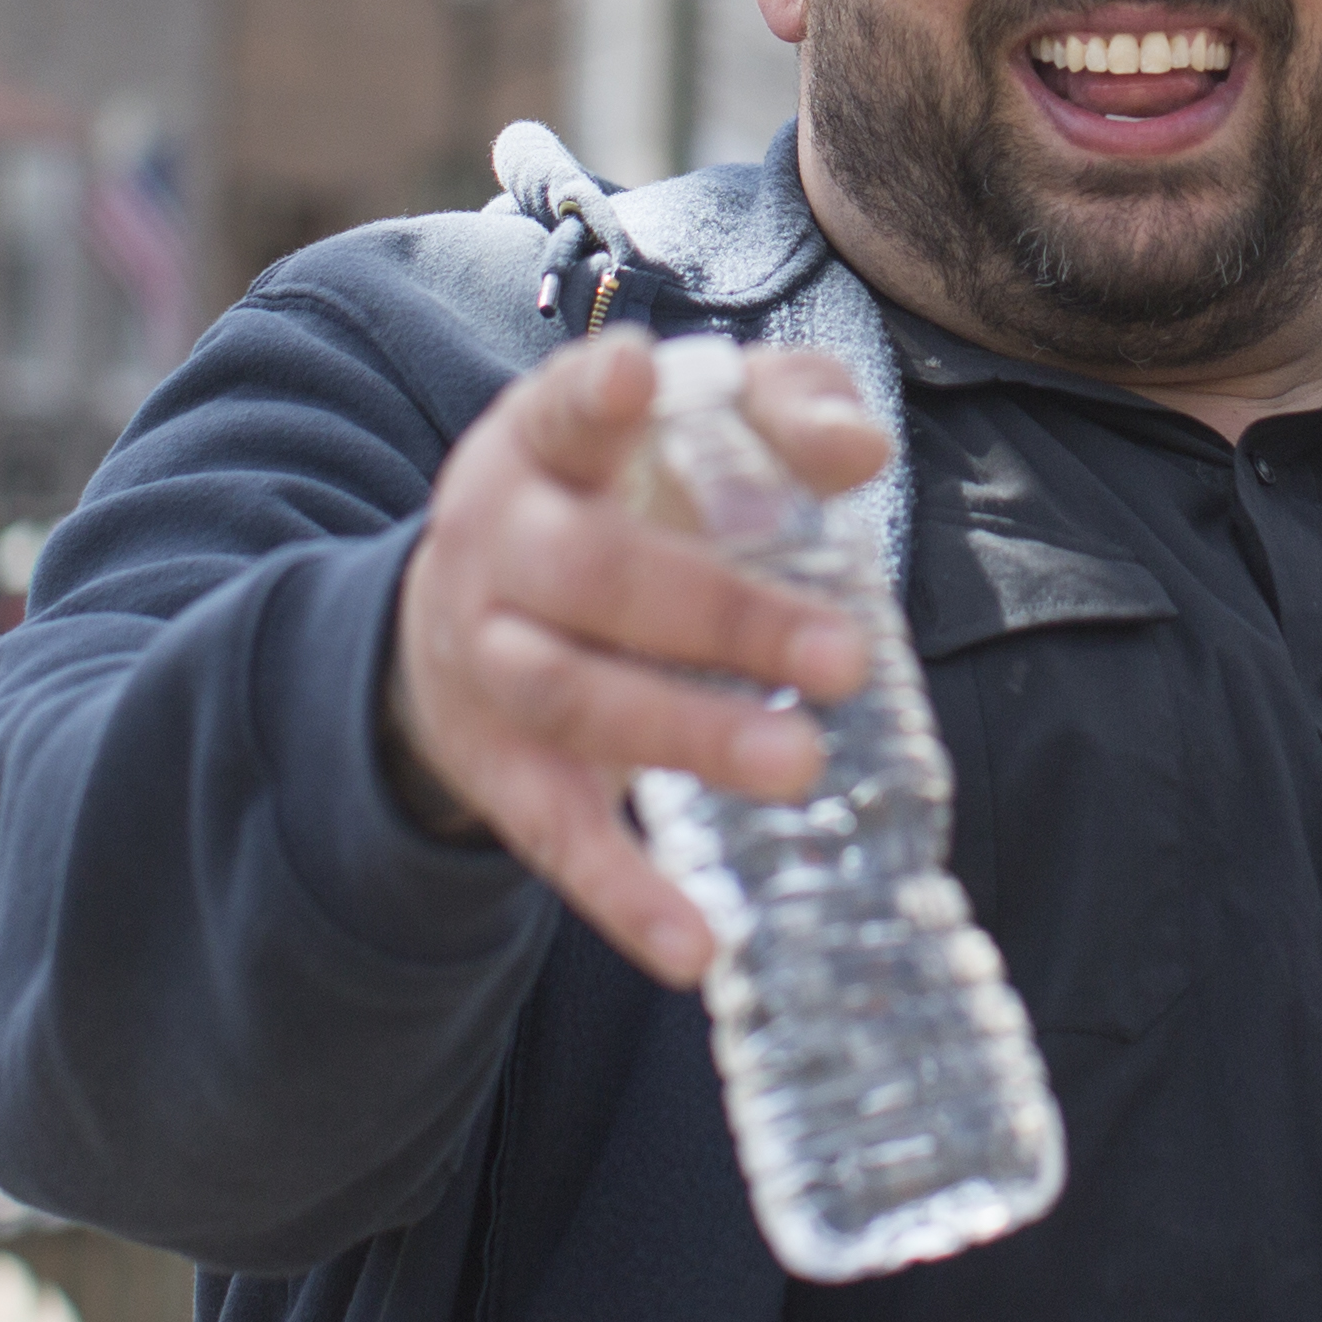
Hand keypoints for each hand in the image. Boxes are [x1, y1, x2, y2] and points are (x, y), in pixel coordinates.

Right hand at [383, 330, 887, 985]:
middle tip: (847, 657)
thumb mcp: (691, 429)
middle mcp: (498, 545)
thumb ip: (783, 410)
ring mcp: (484, 662)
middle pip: (591, 575)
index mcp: (546, 444)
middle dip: (720, 616)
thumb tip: (859, 453)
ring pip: (569, 698)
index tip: (636, 376)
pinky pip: (554, 837)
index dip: (595, 393)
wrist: (462, 616)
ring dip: (687, 735)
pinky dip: (624, 896)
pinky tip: (698, 945)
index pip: (564, 406)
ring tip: (800, 763)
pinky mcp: (498, 771)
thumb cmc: (624, 498)